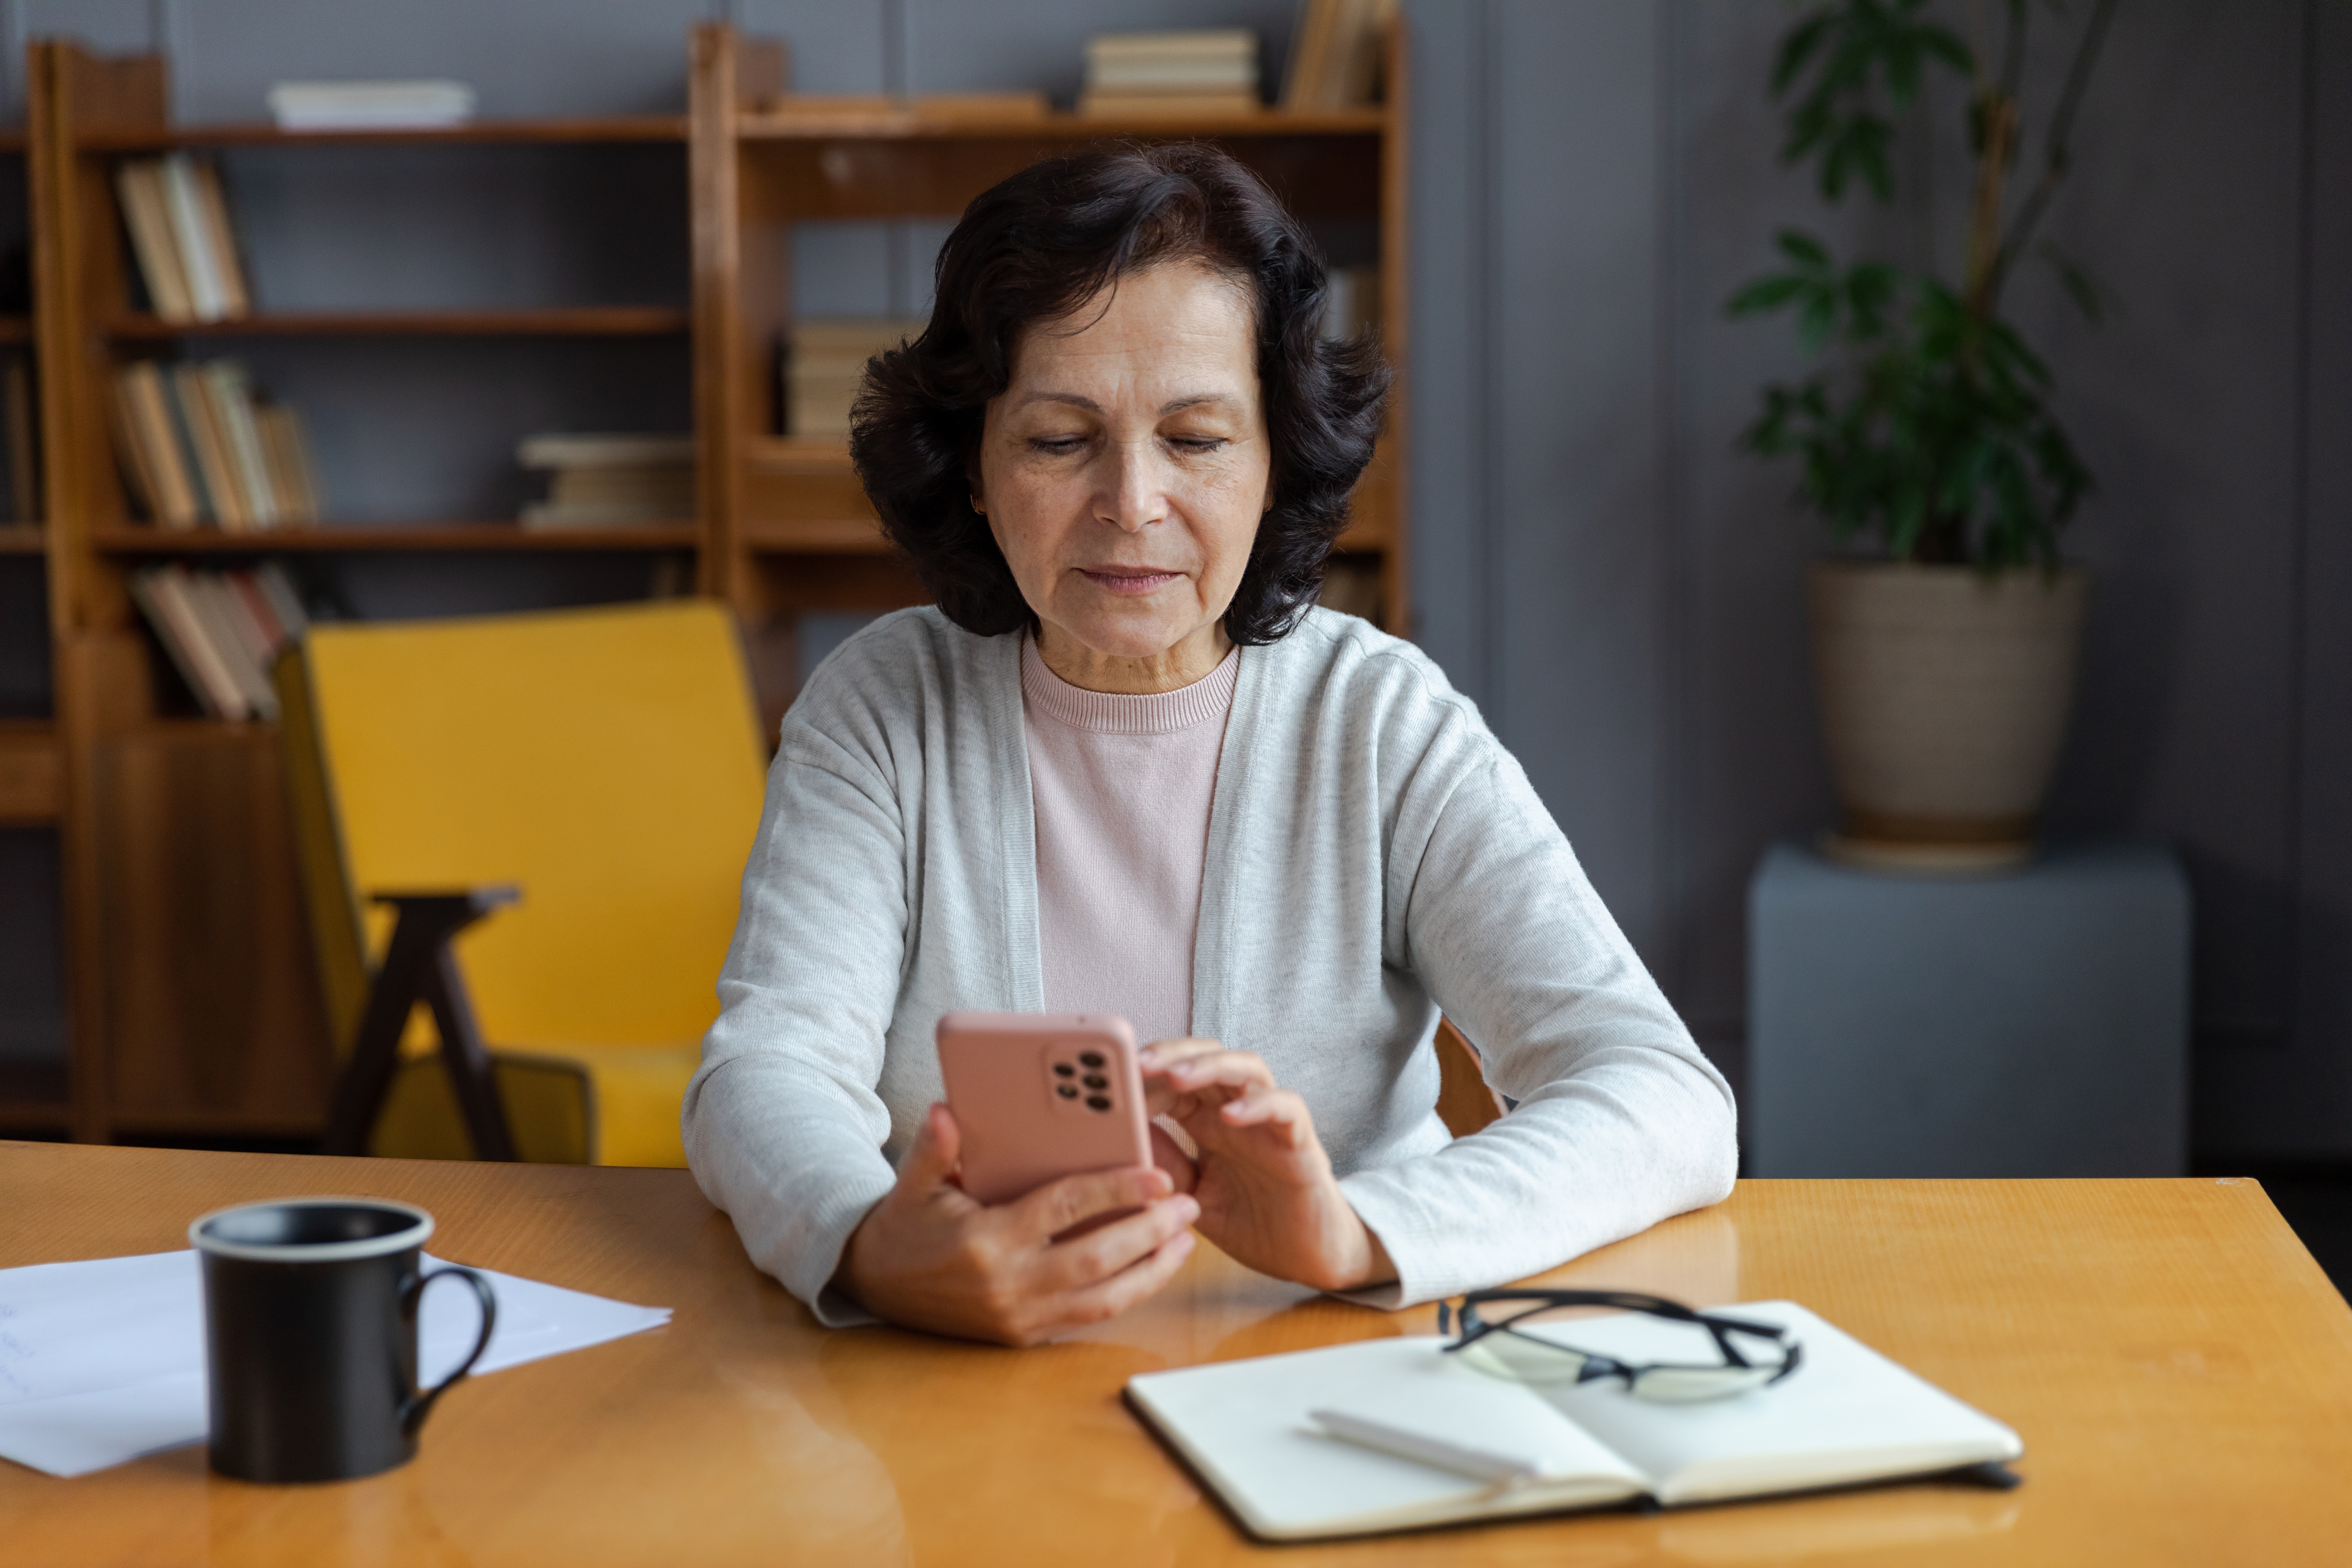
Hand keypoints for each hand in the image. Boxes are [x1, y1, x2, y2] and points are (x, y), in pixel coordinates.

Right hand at [836, 1104, 1198, 1345]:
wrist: (875, 1286)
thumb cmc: (905, 1225)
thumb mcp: (912, 1183)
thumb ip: (934, 1148)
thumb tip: (945, 1110)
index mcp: (986, 1240)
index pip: (1064, 1210)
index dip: (1114, 1191)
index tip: (1157, 1176)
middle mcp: (1008, 1285)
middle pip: (1096, 1258)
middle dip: (1149, 1232)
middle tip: (1188, 1205)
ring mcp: (1018, 1317)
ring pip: (1102, 1299)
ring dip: (1151, 1271)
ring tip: (1185, 1241)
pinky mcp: (1023, 1337)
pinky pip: (1087, 1318)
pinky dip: (1126, 1296)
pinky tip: (1152, 1271)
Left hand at [1140, 1040, 1394, 1293]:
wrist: (1305, 1258)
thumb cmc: (1252, 1223)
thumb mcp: (1191, 1197)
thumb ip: (1164, 1164)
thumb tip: (1123, 1134)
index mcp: (1207, 1122)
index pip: (1174, 1079)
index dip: (1145, 1075)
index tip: (1111, 1082)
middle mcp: (1238, 1113)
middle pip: (1207, 1057)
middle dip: (1171, 1054)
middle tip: (1138, 1063)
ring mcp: (1271, 1123)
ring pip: (1246, 1068)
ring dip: (1210, 1066)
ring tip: (1176, 1075)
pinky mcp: (1302, 1142)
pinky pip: (1286, 1108)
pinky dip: (1259, 1104)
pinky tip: (1231, 1115)